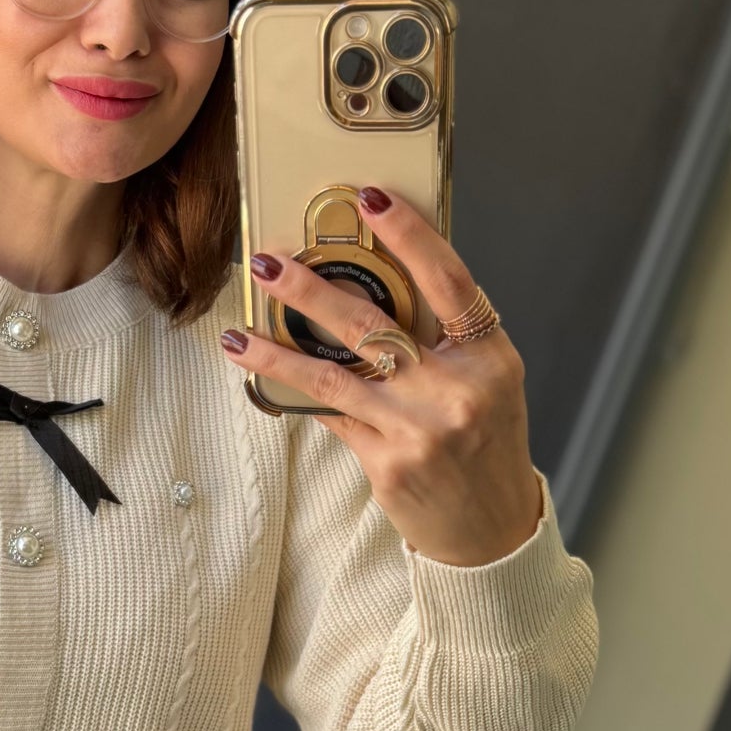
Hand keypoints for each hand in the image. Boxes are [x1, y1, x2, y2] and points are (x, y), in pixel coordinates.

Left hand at [221, 187, 543, 567]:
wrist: (491, 532)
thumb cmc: (486, 446)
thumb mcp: (489, 383)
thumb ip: (445, 338)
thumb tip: (376, 282)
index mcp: (489, 357)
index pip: (448, 280)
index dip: (410, 235)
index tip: (371, 198)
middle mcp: (456, 390)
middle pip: (373, 323)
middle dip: (312, 288)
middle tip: (269, 261)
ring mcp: (418, 429)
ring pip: (333, 374)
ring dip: (277, 347)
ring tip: (239, 329)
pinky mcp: (386, 463)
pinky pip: (330, 415)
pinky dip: (296, 391)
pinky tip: (261, 372)